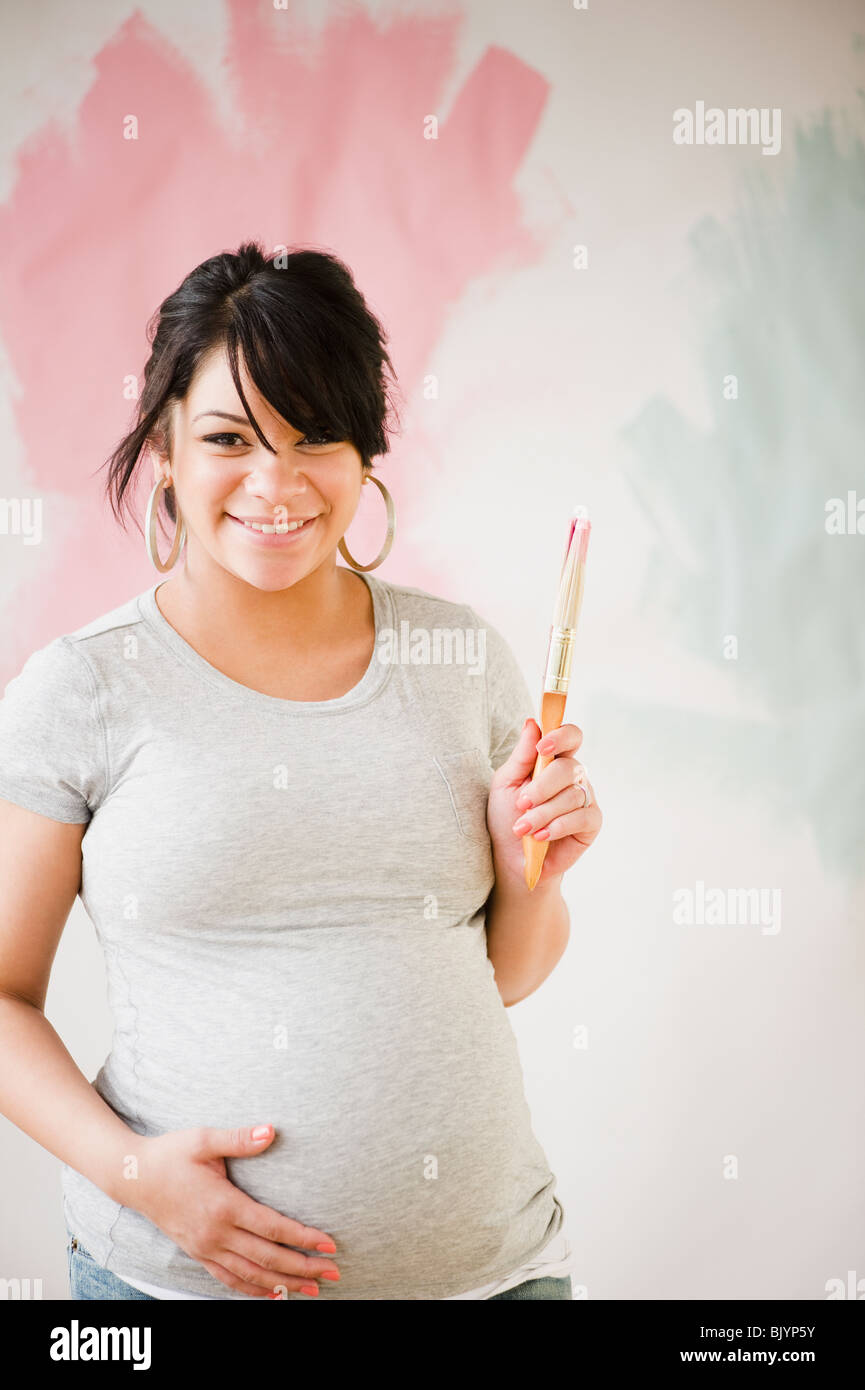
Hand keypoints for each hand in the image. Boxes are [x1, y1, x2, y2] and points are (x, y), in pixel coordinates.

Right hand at [127, 1124, 339, 1297]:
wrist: (132, 1177)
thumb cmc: (170, 1153)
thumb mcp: (204, 1139)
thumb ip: (239, 1138)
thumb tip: (271, 1130)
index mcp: (223, 1204)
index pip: (272, 1228)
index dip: (303, 1238)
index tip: (329, 1245)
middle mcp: (216, 1233)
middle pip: (267, 1258)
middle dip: (303, 1268)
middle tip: (333, 1274)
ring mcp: (205, 1247)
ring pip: (250, 1275)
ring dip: (283, 1285)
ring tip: (312, 1290)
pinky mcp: (196, 1253)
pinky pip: (227, 1279)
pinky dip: (251, 1290)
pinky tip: (271, 1295)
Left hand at [486, 719, 601, 887]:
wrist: (512, 857)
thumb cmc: (507, 816)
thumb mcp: (506, 783)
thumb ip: (521, 755)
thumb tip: (531, 723)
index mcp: (554, 760)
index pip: (570, 736)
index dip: (561, 736)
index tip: (542, 747)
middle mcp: (573, 776)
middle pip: (570, 767)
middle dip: (542, 787)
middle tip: (522, 804)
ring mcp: (585, 798)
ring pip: (572, 795)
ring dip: (543, 813)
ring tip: (523, 828)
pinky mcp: (591, 822)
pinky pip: (581, 817)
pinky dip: (558, 826)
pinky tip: (541, 836)